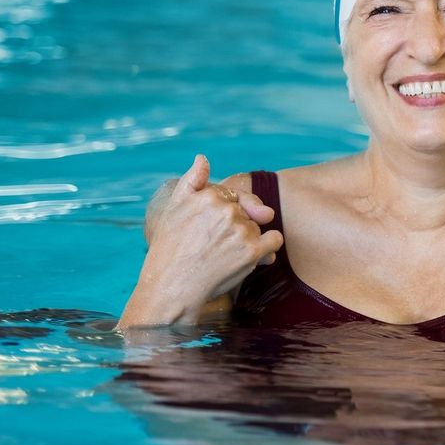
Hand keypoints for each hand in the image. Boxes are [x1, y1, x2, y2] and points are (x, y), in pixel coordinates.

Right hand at [145, 162, 272, 245]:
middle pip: (247, 212)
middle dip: (238, 226)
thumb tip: (203, 157)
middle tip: (216, 244)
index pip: (234, 197)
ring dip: (249, 239)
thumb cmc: (170, 248)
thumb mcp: (175, 208)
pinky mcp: (252, 251)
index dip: (228, 213)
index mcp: (208, 196)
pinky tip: (254, 257)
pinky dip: (268, 248)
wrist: (171, 286)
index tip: (214, 228)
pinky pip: (274, 240)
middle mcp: (226, 210)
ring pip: (258, 227)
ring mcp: (241, 230)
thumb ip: (192, 180)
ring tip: (225, 255)